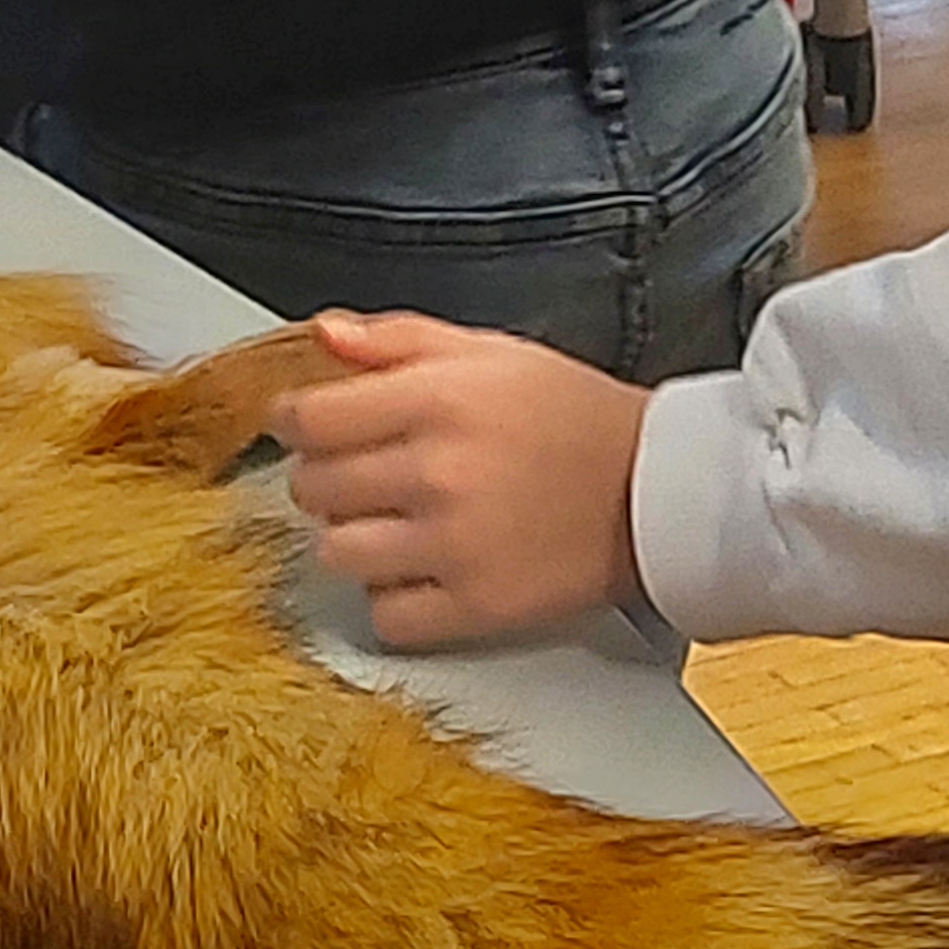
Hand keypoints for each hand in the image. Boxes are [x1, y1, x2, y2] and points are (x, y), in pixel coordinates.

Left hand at [271, 309, 648, 649]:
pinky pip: (386, 614)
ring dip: (351, 537)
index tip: (302, 425)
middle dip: (323, 476)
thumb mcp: (489, 351)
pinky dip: (392, 596)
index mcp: (438, 399)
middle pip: (314, 487)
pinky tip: (418, 568)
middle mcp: (438, 473)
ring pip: (337, 553)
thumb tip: (325, 334)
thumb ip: (398, 339)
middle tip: (359, 472)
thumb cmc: (572, 416)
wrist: (654, 490)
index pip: (312, 418)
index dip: (293, 420)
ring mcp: (453, 546)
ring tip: (388, 521)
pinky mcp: (475, 606)